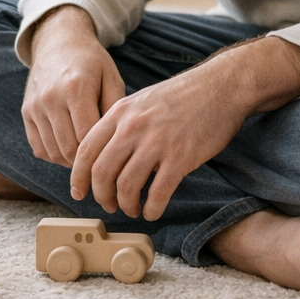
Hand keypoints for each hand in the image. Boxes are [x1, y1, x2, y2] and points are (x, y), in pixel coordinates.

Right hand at [21, 6, 125, 166]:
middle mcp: (50, 99)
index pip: (86, 138)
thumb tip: (120, 142)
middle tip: (102, 160)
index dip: (101, 152)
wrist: (58, 41)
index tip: (114, 154)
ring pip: (53, 153)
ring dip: (71, 161)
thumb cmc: (91, 61)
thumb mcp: (111, 77)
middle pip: (68, 150)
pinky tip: (69, 148)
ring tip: (88, 155)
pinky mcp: (26, 112)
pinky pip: (39, 148)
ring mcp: (35, 107)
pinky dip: (54, 155)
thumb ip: (115, 109)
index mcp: (75, 89)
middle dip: (87, 161)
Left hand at [70, 36, 299, 220]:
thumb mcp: (141, 101)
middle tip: (109, 205)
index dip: (78, 177)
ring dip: (126, 205)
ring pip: (126, 186)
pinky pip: (157, 193)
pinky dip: (152, 208)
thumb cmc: (182, 97)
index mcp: (120, 112)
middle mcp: (134, 126)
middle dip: (101, 196)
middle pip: (102, 172)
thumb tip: (101, 156)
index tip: (78, 192)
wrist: (221, 87)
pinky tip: (153, 211)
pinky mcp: (181, 157)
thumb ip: (120, 124)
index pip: (86, 150)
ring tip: (133, 209)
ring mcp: (157, 142)